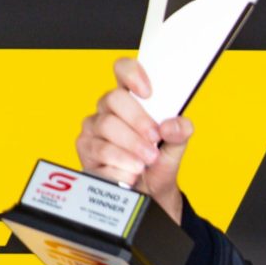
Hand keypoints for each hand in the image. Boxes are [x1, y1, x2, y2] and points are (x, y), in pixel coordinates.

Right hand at [77, 56, 190, 223]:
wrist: (149, 194)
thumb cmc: (158, 164)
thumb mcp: (175, 149)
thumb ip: (180, 134)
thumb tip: (173, 126)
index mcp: (131, 99)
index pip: (123, 70)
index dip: (133, 74)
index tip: (149, 93)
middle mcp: (108, 110)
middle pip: (114, 99)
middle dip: (138, 121)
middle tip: (154, 141)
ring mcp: (94, 129)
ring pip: (107, 128)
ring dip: (131, 147)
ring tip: (146, 163)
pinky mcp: (86, 150)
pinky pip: (100, 153)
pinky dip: (120, 167)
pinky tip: (131, 175)